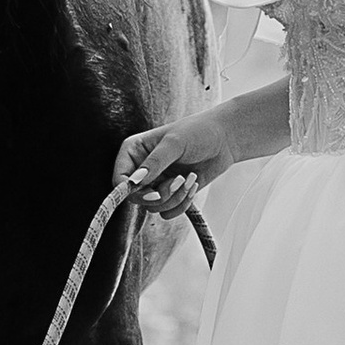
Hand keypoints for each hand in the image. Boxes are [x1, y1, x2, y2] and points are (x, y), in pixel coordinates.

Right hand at [114, 106, 233, 217]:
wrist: (225, 139)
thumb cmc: (198, 132)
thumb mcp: (175, 144)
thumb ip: (154, 162)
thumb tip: (134, 182)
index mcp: (134, 151)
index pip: (119, 179)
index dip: (131, 190)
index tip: (153, 191)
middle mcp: (142, 169)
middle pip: (135, 198)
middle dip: (159, 195)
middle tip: (177, 182)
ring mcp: (156, 182)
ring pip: (153, 207)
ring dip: (174, 198)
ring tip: (189, 179)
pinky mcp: (171, 193)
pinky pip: (167, 212)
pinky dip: (181, 204)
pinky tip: (193, 186)